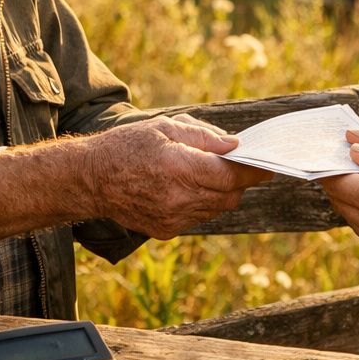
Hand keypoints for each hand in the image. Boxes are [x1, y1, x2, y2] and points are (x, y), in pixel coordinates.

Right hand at [86, 116, 271, 238]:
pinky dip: (201, 202)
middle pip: (230, 196)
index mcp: (180, 168)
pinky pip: (198, 217)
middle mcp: (179, 199)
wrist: (88, 180)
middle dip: (239, 181)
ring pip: (216, 208)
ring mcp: (173, 219)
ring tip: (209, 173)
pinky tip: (187, 187)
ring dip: (220, 192)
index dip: (254, 170)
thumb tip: (235, 145)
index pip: (232, 175)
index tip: (270, 164)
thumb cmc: (126, 146)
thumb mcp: (165, 128)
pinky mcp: (166, 231)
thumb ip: (204, 137)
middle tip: (241, 165)